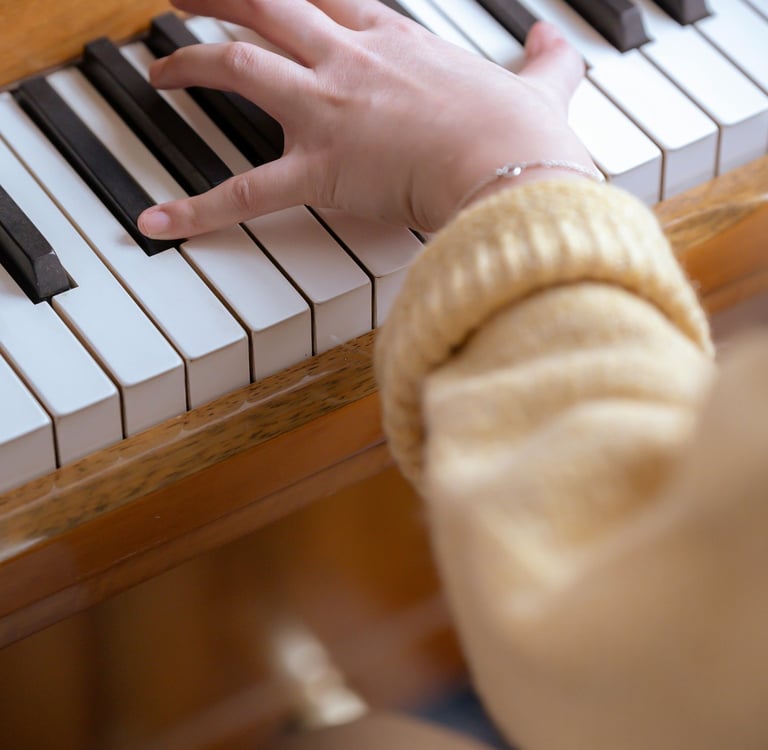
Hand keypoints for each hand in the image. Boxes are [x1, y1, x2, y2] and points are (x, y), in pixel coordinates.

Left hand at [138, 0, 593, 238]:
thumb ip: (549, 61)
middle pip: (266, 2)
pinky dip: (197, 209)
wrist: (515, 166)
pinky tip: (155, 223)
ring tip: (160, 73)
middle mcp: (350, 61)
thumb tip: (560, 44)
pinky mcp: (321, 170)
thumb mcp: (545, 85)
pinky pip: (244, 191)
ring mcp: (329, 110)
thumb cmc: (526, 134)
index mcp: (395, 40)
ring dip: (191, 66)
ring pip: (238, 66)